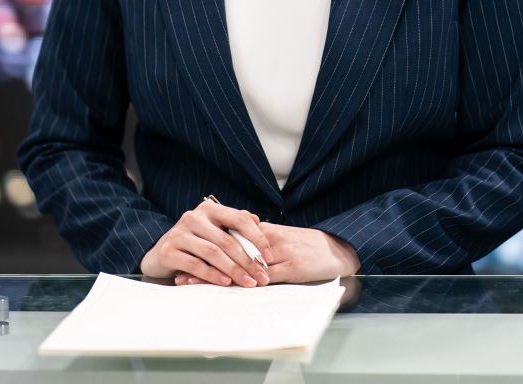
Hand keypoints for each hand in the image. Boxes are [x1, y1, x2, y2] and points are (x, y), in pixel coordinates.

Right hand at [139, 198, 270, 287]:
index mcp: (209, 209)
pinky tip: (226, 283)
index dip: (257, 238)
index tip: (269, 258)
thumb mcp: (214, 231)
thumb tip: (258, 220)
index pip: (239, 219)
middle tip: (262, 277)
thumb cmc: (195, 243)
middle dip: (248, 260)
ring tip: (248, 283)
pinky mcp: (168, 251)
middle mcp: (193, 217)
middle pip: (227, 239)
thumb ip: (234, 225)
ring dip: (234, 270)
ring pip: (213, 252)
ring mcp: (179, 233)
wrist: (160, 255)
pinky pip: (195, 265)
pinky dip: (213, 274)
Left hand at [178, 223, 359, 284]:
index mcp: (267, 231)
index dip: (209, 245)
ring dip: (220, 275)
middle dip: (207, 262)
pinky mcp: (292, 269)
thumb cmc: (309, 245)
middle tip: (184, 274)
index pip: (232, 235)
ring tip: (198, 284)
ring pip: (244, 265)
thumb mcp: (284, 237)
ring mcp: (281, 254)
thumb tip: (238, 244)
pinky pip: (265, 278)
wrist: (339, 249)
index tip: (189, 254)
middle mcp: (270, 240)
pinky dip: (247, 284)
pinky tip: (230, 292)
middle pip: (232, 250)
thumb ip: (262, 240)